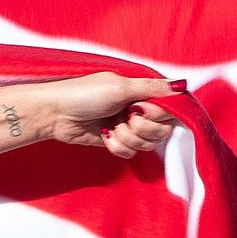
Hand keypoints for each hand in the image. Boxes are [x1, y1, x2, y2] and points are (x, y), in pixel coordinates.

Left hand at [42, 73, 183, 158]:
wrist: (55, 114)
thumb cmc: (83, 94)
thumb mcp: (121, 86)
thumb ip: (153, 88)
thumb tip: (182, 85)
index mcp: (142, 92)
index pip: (170, 110)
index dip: (157, 115)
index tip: (139, 109)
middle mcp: (138, 108)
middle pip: (162, 131)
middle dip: (142, 129)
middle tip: (124, 118)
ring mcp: (127, 126)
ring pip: (146, 144)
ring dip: (128, 138)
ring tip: (111, 128)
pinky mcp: (116, 141)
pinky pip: (130, 152)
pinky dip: (117, 147)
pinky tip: (105, 137)